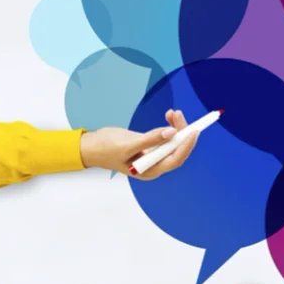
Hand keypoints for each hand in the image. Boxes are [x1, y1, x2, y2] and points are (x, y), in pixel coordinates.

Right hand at [79, 110, 197, 179]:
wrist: (90, 145)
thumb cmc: (105, 149)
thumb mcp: (128, 144)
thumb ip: (150, 139)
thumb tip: (172, 133)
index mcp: (149, 170)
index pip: (174, 160)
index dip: (186, 146)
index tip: (193, 132)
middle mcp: (154, 164)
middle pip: (177, 149)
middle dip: (182, 132)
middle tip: (180, 115)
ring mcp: (153, 154)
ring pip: (173, 141)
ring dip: (176, 126)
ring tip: (173, 112)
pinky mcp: (151, 145)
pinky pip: (166, 136)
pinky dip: (169, 126)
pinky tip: (169, 115)